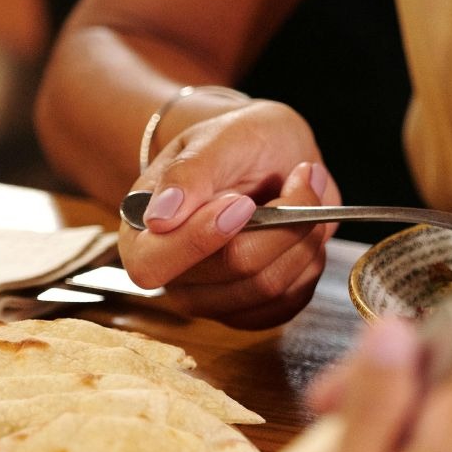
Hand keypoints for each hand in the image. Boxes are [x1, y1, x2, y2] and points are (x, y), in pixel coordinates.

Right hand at [119, 99, 342, 328]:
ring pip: (271, 286)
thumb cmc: (234, 144)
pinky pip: (292, 300)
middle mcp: (174, 278)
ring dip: (303, 236)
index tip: (242, 202)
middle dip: (280, 221)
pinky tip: (303, 229)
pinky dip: (310, 260)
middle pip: (233, 270)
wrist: (268, 155)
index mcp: (141, 237)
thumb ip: (187, 174)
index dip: (202, 238)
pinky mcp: (253, 312)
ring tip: (303, 195)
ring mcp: (214, 300)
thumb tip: (159, 219)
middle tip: (298, 178)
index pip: (154, 265)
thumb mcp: (213, 138)